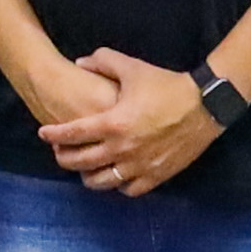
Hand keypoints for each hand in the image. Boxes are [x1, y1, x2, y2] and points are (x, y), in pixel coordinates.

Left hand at [42, 49, 216, 196]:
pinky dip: (118, 185)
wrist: (206, 105)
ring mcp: (139, 166)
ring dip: (88, 175)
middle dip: (64, 158)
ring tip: (84, 167)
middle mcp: (122, 149)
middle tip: (60, 152)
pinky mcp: (156, 176)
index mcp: (113, 124)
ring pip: (102, 182)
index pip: (72, 134)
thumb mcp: (133, 68)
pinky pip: (128, 189)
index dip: (54, 134)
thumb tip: (79, 62)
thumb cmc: (167, 85)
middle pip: (81, 162)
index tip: (44, 133)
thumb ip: (103, 62)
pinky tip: (115, 176)